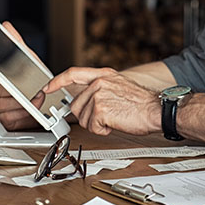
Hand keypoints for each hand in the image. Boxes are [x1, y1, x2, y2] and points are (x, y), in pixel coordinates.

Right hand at [0, 21, 42, 129]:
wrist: (43, 96)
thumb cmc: (33, 77)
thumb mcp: (28, 58)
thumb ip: (16, 42)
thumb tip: (6, 26)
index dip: (0, 76)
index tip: (6, 79)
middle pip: (1, 92)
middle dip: (20, 92)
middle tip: (35, 90)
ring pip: (4, 106)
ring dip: (23, 104)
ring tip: (36, 99)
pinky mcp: (3, 119)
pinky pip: (8, 118)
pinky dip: (21, 115)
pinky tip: (30, 110)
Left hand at [43, 67, 158, 135]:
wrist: (157, 110)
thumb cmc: (142, 103)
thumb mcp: (119, 86)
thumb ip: (100, 89)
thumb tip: (82, 100)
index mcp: (104, 75)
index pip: (73, 73)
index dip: (57, 81)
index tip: (47, 88)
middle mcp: (99, 83)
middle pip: (76, 105)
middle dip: (88, 116)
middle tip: (106, 117)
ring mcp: (98, 95)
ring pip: (83, 118)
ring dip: (97, 124)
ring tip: (115, 117)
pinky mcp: (100, 110)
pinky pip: (92, 127)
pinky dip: (103, 130)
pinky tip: (116, 123)